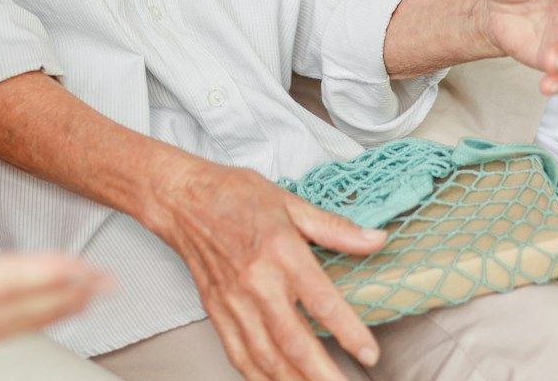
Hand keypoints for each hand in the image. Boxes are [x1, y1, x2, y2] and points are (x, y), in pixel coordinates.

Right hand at [145, 157, 382, 380]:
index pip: (321, 301)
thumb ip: (334, 228)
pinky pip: (238, 353)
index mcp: (281, 251)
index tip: (369, 354)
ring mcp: (233, 301)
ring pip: (266, 355)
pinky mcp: (216, 311)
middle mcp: (257, 282)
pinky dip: (258, 376)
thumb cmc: (234, 195)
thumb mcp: (289, 202)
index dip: (348, 332)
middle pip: (294, 340)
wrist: (181, 198)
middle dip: (323, 374)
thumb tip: (376, 239)